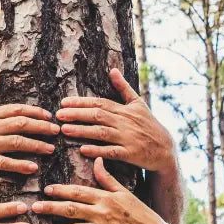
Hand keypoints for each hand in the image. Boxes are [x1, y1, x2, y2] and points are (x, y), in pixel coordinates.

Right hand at [0, 73, 58, 175]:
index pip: (16, 110)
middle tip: (57, 131)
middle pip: (21, 124)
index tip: (49, 116)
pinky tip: (33, 167)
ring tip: (51, 148)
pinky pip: (4, 163)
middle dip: (42, 127)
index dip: (35, 112)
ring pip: (17, 142)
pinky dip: (20, 165)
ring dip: (36, 145)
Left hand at [33, 158, 173, 223]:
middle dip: (52, 208)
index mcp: (104, 198)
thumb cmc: (137, 210)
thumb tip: (97, 159)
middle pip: (73, 210)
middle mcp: (102, 213)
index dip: (61, 190)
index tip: (46, 190)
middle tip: (35, 208)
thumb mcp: (123, 190)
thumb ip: (106, 177)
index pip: (79, 192)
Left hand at [56, 68, 175, 173]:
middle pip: (98, 116)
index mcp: (124, 109)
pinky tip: (83, 150)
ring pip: (101, 133)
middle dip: (77, 114)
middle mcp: (124, 122)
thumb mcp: (138, 103)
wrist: (165, 149)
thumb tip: (112, 69)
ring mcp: (127, 138)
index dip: (81, 102)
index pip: (100, 103)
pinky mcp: (130, 154)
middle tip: (58, 115)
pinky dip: (98, 150)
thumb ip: (123, 87)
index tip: (64, 102)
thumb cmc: (149, 125)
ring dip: (82, 131)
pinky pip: (112, 152)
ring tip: (64, 130)